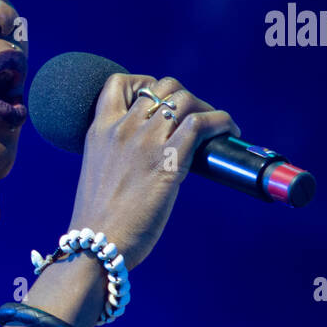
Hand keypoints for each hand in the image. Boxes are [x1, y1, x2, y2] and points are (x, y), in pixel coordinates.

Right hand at [67, 73, 239, 269]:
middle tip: (195, 119)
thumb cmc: (99, 221)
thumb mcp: (100, 174)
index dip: (144, 83)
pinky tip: (229, 131)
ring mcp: (145, 142)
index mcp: (99, 131)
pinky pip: (201, 124)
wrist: (96, 244)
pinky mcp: (168, 161)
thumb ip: (119, 157)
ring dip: (206, 108)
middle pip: (162, 87)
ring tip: (216, 127)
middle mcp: (122, 129)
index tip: (159, 100)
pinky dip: (221, 121)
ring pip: (184, 99)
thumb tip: (148, 159)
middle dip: (184, 97)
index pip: (118, 84)